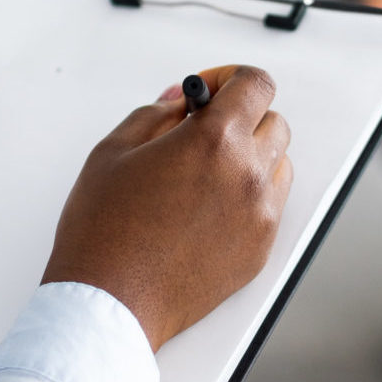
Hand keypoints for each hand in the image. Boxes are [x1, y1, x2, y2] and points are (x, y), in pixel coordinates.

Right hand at [44, 65, 293, 349]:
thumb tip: (180, 102)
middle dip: (240, 118)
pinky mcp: (260, 249)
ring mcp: (259, 215)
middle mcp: (247, 175)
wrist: (111, 303)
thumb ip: (155, 115)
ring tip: (203, 174)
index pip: (256, 84)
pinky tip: (207, 208)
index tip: (207, 93)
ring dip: (249, 157)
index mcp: (214, 141)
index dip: (231, 78)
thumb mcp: (114, 152)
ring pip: (278, 165)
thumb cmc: (103, 232)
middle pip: (273, 123)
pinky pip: (270, 205)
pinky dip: (248, 196)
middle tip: (201, 133)